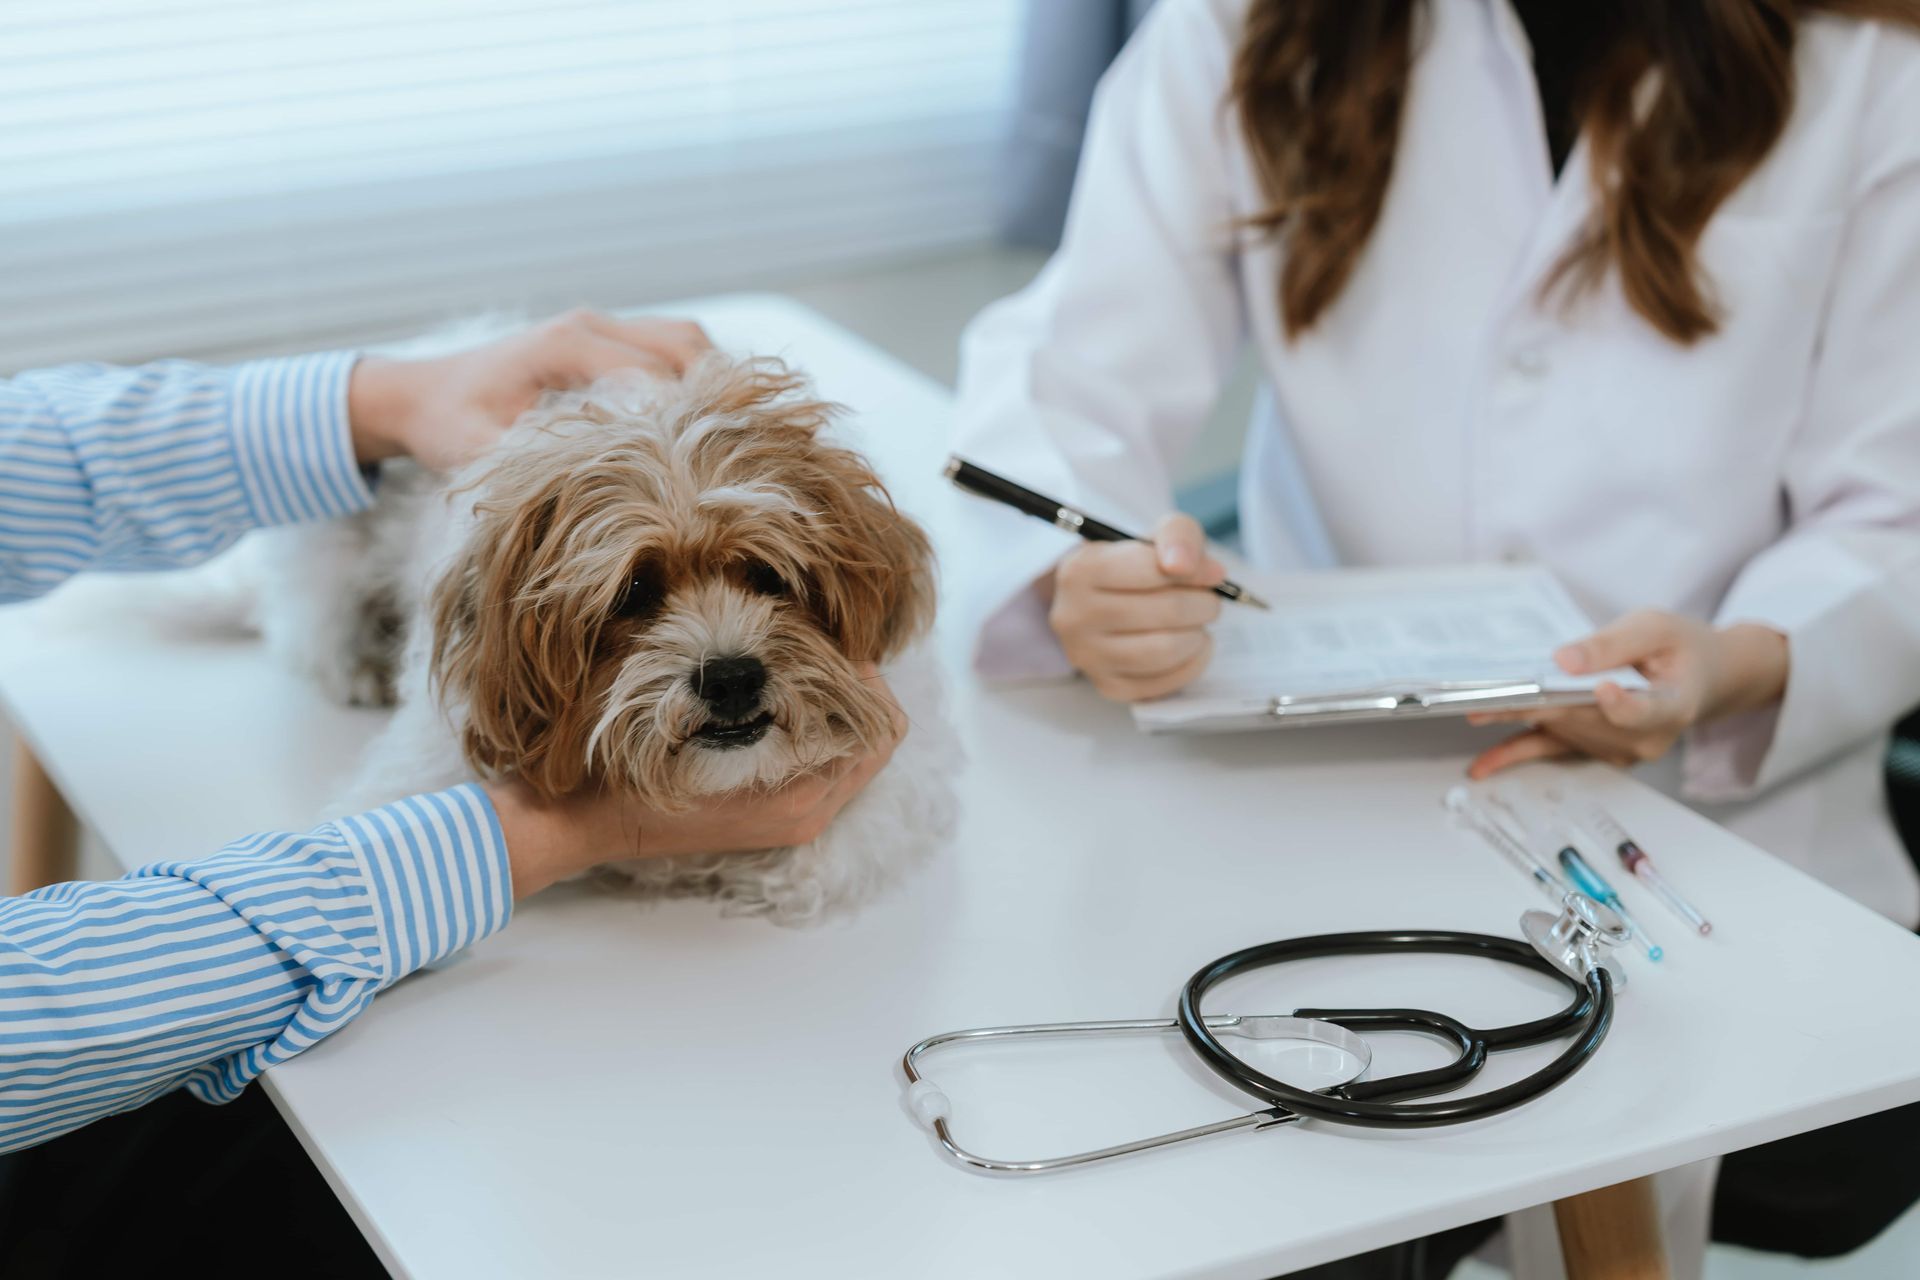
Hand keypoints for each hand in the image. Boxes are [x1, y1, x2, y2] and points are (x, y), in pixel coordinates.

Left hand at [347, 310, 712, 470]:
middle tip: (740, 450)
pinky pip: (674, 348)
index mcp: (566, 345)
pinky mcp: (609, 340)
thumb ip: (525, 465)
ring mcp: (603, 327)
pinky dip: (699, 378)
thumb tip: (580, 492)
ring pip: (688, 340)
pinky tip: (710, 423)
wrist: (421, 391)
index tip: (708, 469)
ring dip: (715, 383)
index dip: (686, 419)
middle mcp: (592, 326)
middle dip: (717, 396)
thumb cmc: (446, 423)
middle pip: (685, 346)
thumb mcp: (476, 451)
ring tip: (735, 436)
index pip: (652, 375)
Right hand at [490, 666, 906, 898]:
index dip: (864, 679)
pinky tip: (778, 707)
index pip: (878, 729)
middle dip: (855, 694)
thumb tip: (810, 644)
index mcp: (798, 791)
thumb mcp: (692, 713)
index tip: (830, 644)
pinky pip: (826, 773)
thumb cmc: (636, 761)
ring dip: (837, 716)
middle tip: (819, 652)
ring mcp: (795, 820)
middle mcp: (807, 811)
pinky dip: (818, 738)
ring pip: (853, 758)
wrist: (590, 823)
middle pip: (874, 744)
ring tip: (798, 674)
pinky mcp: (778, 821)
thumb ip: (757, 687)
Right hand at [1048, 513, 1224, 700]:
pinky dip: (1193, 663)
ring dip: (1197, 635)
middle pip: (1163, 612)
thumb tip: (1190, 566)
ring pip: (1163, 650)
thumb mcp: (1154, 535)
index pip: (1150, 570)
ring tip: (1199, 623)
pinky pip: (1163, 683)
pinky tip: (1194, 646)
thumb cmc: (1135, 567)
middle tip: (1209, 601)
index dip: (1194, 571)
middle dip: (1201, 605)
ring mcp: (1087, 656)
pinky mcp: (1108, 686)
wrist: (1107, 601)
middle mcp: (1073, 616)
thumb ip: (1176, 536)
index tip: (1212, 574)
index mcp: (1079, 571)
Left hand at [1465, 610, 1787, 778]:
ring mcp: (1617, 749)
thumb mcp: (1655, 628)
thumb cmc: (1679, 648)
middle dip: (1534, 703)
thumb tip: (1564, 658)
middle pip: (1583, 717)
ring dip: (1515, 717)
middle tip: (1490, 695)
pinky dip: (1513, 754)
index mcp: (1672, 704)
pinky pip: (1550, 751)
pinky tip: (1481, 767)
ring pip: (1558, 729)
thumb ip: (1614, 643)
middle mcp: (1644, 737)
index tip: (1604, 690)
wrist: (1697, 679)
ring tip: (1471, 707)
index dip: (1622, 705)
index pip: (1646, 711)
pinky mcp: (1593, 751)